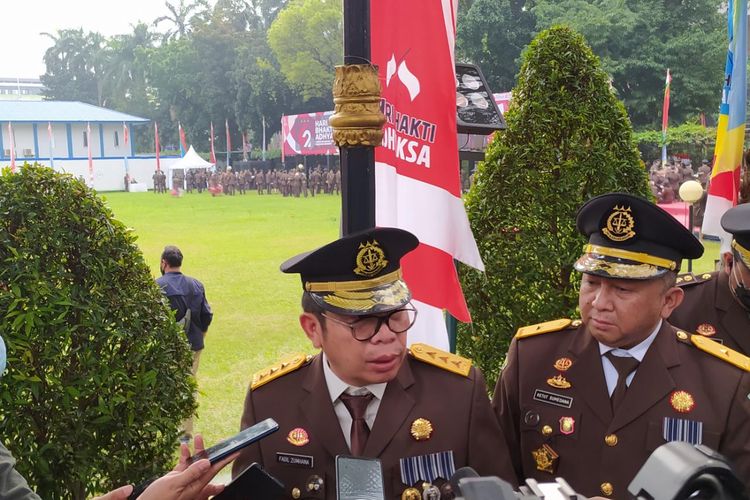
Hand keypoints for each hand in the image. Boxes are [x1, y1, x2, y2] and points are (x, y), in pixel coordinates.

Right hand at [93, 434, 237, 499]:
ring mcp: (185, 479)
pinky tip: (183, 447)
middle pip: (207, 464)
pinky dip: (184, 455)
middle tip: (223, 440)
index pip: (215, 469)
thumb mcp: (176, 485)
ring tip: (198, 436)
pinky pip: (184, 464)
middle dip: (213, 451)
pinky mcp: (177, 478)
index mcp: (196, 485)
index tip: (237, 451)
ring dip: (197, 450)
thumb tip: (207, 463)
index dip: (226, 459)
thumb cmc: (159, 499)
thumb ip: (191, 473)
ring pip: (195, 462)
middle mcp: (193, 481)